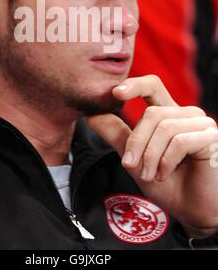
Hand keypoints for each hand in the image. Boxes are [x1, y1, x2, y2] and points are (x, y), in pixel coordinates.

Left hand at [86, 75, 217, 236]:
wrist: (194, 212)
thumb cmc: (169, 185)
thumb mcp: (136, 158)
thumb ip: (117, 134)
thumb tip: (91, 115)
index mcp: (169, 114)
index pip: (152, 85)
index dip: (134, 84)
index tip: (115, 93)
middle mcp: (187, 114)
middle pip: (152, 114)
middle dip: (136, 142)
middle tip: (131, 166)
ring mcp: (202, 125)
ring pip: (164, 127)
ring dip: (150, 156)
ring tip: (149, 175)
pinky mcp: (212, 138)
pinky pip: (179, 141)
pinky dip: (166, 161)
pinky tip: (164, 175)